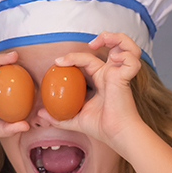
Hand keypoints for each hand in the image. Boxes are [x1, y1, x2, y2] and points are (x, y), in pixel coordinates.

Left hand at [47, 32, 147, 146]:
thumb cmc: (101, 128)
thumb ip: (58, 117)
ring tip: (101, 40)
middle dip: (103, 38)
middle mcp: (110, 74)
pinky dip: (126, 55)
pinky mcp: (125, 77)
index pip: (87, 60)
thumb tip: (40, 114)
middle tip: (88, 44)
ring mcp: (119, 74)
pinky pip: (131, 61)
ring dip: (115, 38)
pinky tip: (115, 58)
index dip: (73, 57)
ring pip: (125, 46)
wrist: (116, 135)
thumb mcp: (74, 120)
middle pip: (110, 46)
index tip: (57, 63)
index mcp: (99, 80)